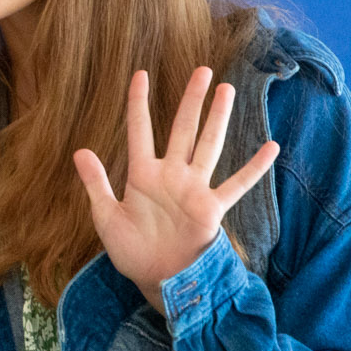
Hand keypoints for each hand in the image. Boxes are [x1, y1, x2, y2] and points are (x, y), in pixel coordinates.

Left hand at [73, 67, 279, 309]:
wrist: (156, 280)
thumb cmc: (130, 250)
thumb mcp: (105, 216)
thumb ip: (95, 183)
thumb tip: (80, 151)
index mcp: (141, 174)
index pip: (140, 130)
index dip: (138, 103)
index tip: (140, 74)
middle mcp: (170, 175)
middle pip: (182, 128)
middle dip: (191, 100)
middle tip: (202, 70)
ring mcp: (193, 189)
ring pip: (208, 145)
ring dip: (217, 119)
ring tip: (226, 90)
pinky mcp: (211, 209)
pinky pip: (237, 184)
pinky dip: (254, 168)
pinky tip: (271, 147)